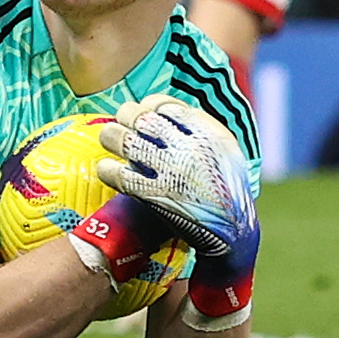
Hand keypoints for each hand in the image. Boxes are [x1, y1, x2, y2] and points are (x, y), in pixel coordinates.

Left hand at [97, 95, 257, 320]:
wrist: (232, 232)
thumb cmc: (225, 189)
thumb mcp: (225, 150)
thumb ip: (200, 127)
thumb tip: (162, 108)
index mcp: (208, 133)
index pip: (165, 105)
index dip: (147, 105)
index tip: (141, 113)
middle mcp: (189, 148)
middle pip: (141, 118)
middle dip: (124, 116)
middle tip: (119, 124)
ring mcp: (171, 171)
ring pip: (125, 141)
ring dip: (111, 136)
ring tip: (108, 139)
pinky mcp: (156, 195)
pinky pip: (119, 175)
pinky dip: (107, 169)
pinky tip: (106, 169)